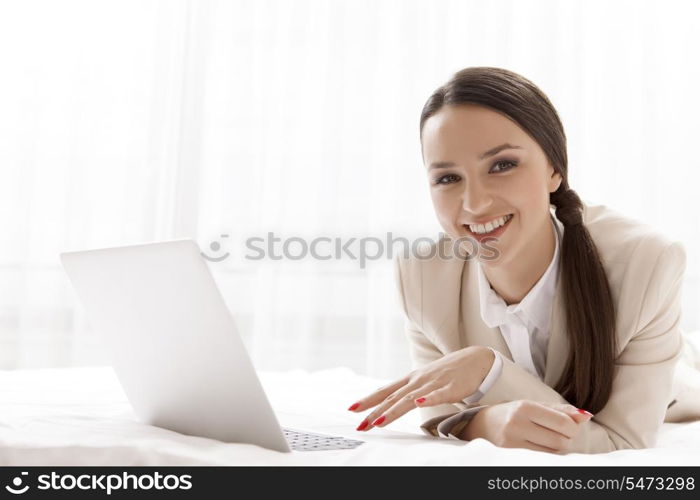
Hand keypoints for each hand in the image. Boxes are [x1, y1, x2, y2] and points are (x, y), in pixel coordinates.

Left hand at [347, 346, 494, 430]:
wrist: (475, 359)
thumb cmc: (447, 373)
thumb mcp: (424, 381)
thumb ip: (409, 392)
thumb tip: (391, 404)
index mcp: (410, 380)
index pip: (385, 391)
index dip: (368, 400)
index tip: (352, 409)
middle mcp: (418, 381)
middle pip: (393, 397)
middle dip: (374, 412)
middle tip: (361, 425)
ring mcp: (433, 383)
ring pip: (410, 399)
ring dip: (394, 410)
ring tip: (380, 421)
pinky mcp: (450, 388)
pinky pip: (438, 394)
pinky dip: (428, 399)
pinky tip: (420, 402)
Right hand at [461, 399, 593, 452]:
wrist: (479, 425)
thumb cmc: (511, 414)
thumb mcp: (533, 405)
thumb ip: (560, 410)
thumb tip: (586, 416)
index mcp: (524, 407)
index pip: (564, 424)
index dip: (572, 427)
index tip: (566, 426)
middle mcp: (516, 425)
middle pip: (561, 442)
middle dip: (564, 439)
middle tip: (553, 434)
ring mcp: (511, 443)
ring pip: (552, 454)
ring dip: (554, 450)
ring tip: (541, 441)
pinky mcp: (508, 456)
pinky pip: (540, 461)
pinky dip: (544, 456)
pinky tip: (535, 449)